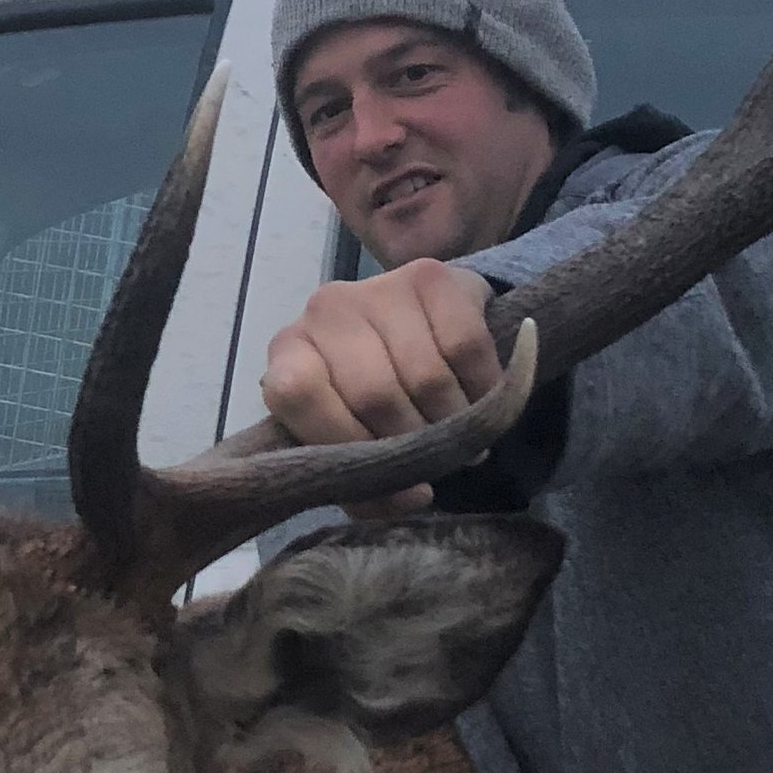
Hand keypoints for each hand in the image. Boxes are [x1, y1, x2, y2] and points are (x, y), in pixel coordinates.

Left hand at [260, 262, 502, 515]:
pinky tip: (479, 396)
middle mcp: (326, 310)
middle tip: (438, 459)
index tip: (394, 482)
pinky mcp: (431, 275)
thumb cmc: (374, 392)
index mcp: (289, 354)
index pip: (301, 397)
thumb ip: (362, 474)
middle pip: (375, 394)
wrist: (422, 322)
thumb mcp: (353, 434)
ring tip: (462, 434)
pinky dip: (483, 386)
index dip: (348, 446)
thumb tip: (413, 496)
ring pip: (426, 376)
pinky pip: (466, 346)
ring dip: (455, 421)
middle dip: (415, 442)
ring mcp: (378, 286)